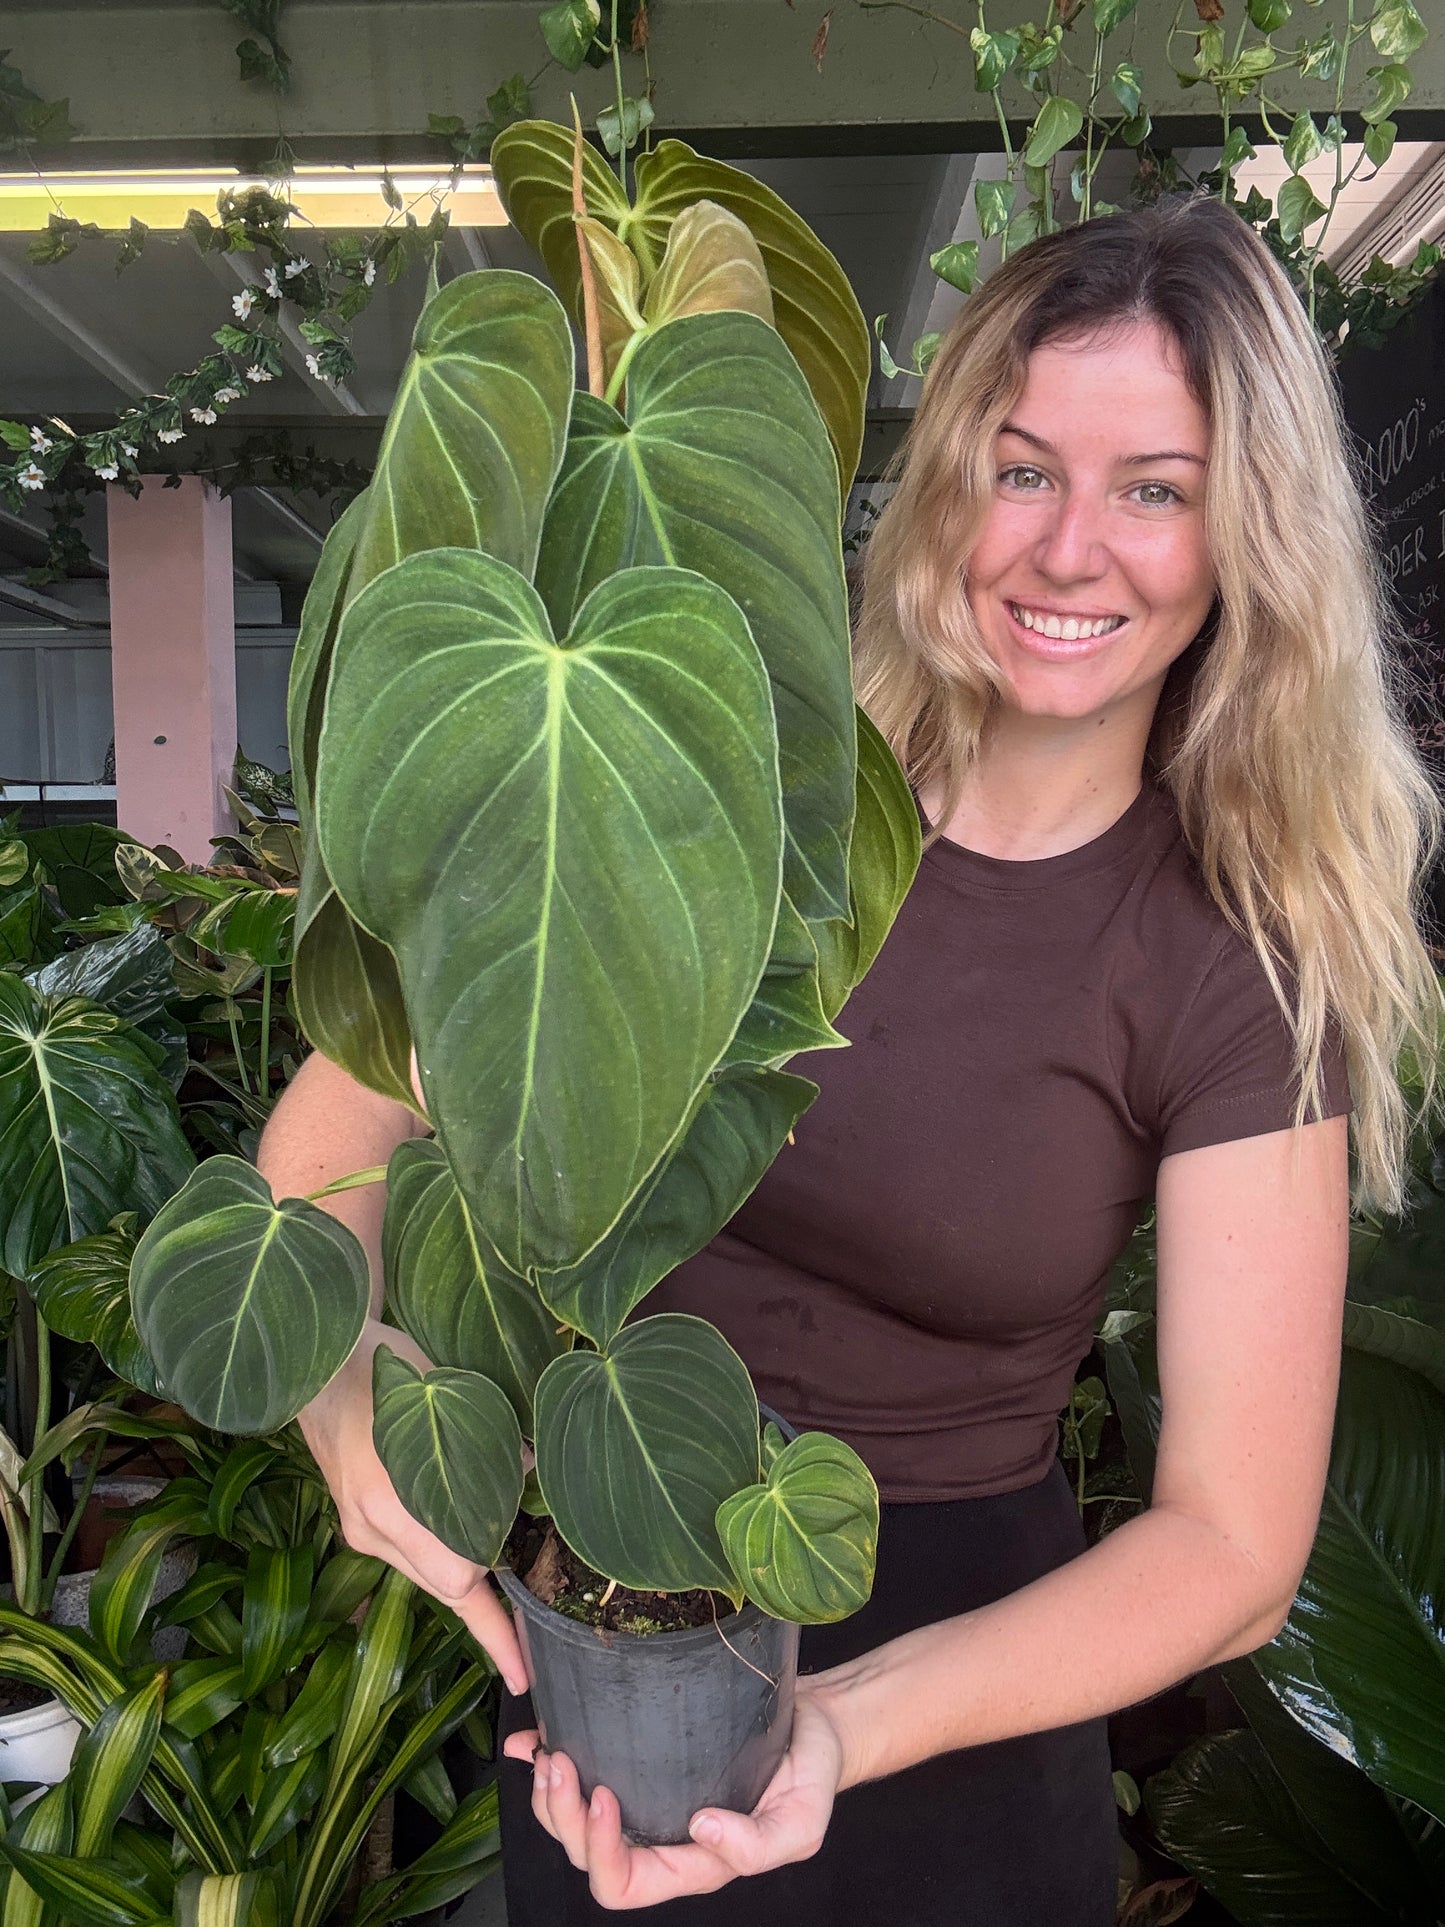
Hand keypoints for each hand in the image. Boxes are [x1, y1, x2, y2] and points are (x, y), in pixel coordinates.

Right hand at [299, 1318, 527, 1693]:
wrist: (321, 1364)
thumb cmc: (392, 1367)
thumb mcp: (452, 1393)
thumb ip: (493, 1442)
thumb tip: (534, 1473)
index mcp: (391, 1498)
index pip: (456, 1579)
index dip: (494, 1620)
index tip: (521, 1667)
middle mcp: (370, 1525)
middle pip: (444, 1587)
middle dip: (488, 1608)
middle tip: (527, 1639)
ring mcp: (358, 1528)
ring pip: (427, 1576)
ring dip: (466, 1578)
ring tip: (504, 1590)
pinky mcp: (355, 1522)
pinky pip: (409, 1555)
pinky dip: (443, 1553)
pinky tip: (467, 1540)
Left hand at [501, 1680, 846, 1907]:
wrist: (817, 1724)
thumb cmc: (811, 1777)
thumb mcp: (802, 1823)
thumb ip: (757, 1845)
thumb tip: (701, 1829)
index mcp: (689, 1863)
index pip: (623, 1884)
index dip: (601, 1851)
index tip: (604, 1796)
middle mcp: (659, 1836)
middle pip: (586, 1853)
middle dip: (563, 1816)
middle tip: (560, 1764)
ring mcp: (646, 1797)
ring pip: (574, 1819)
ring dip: (550, 1792)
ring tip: (549, 1752)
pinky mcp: (640, 1756)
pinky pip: (582, 1769)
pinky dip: (544, 1757)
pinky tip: (530, 1739)